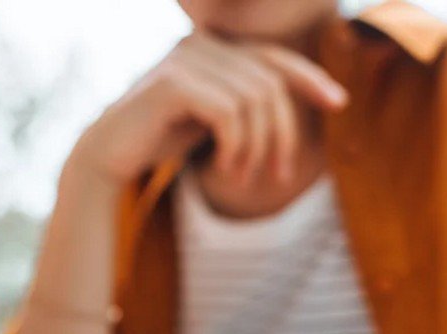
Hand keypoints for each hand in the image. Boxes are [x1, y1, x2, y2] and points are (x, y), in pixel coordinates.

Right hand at [72, 31, 346, 187]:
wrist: (107, 156)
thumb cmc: (160, 140)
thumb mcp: (213, 121)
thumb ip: (244, 105)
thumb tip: (290, 108)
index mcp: (213, 48)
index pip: (274, 57)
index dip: (310, 78)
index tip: (339, 103)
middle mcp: (201, 43)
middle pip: (271, 84)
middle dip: (282, 135)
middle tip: (276, 176)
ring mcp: (186, 58)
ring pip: (255, 100)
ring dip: (258, 147)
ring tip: (242, 177)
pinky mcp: (173, 82)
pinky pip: (230, 111)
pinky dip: (237, 145)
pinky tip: (225, 169)